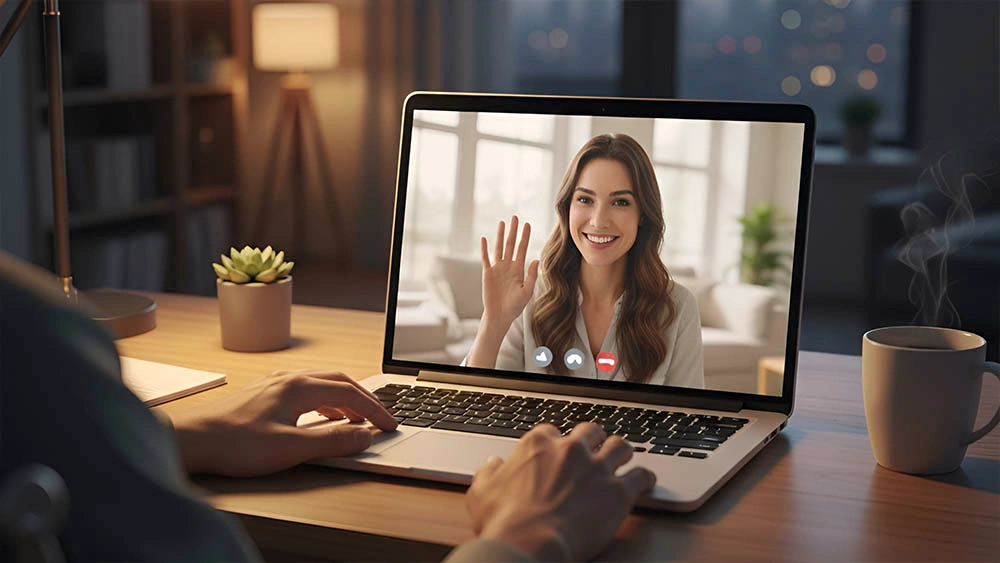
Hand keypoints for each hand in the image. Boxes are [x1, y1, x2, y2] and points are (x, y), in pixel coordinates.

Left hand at [170, 370, 397, 476]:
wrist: (192, 440)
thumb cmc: (235, 444)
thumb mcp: (290, 447)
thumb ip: (331, 442)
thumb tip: (363, 436)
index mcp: (299, 387)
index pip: (350, 394)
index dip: (375, 410)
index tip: (390, 425)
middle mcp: (288, 378)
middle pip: (339, 381)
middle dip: (364, 399)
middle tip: (381, 417)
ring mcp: (274, 383)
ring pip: (321, 384)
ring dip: (344, 399)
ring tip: (356, 419)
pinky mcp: (263, 394)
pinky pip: (304, 390)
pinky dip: (324, 401)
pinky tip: (320, 416)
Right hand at [466, 423, 655, 561]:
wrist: (529, 543)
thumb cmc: (504, 521)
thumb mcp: (481, 492)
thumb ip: (489, 473)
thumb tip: (494, 464)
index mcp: (538, 444)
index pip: (552, 431)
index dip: (555, 443)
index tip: (556, 453)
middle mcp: (570, 449)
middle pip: (591, 431)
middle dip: (593, 439)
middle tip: (594, 449)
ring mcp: (597, 468)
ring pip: (620, 445)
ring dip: (621, 452)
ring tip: (623, 458)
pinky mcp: (618, 491)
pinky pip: (642, 475)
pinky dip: (645, 478)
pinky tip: (645, 482)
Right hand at [480, 215, 539, 327]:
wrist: (500, 316)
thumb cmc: (515, 306)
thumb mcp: (527, 291)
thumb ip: (531, 275)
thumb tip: (535, 259)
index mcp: (519, 269)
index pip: (522, 248)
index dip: (525, 236)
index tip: (527, 224)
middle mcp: (508, 266)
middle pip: (511, 244)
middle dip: (513, 231)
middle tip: (515, 217)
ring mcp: (497, 269)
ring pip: (499, 248)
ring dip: (500, 235)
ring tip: (502, 223)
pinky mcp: (487, 273)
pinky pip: (485, 258)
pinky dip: (485, 248)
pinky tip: (484, 238)